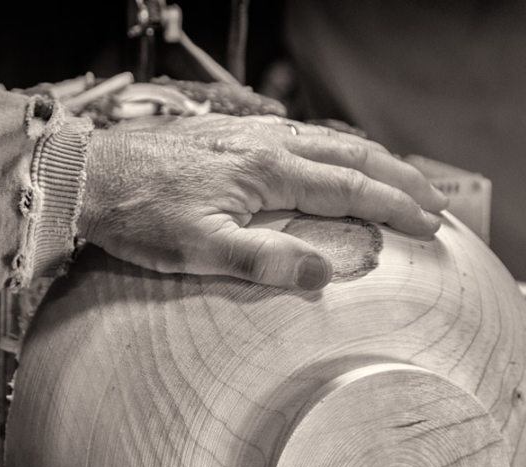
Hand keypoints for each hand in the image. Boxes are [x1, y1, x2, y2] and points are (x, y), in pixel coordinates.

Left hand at [78, 114, 447, 289]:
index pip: (350, 187)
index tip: (430, 224)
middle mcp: (266, 142)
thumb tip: (322, 272)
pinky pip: (300, 137)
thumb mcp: (198, 248)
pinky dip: (334, 150)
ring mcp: (249, 134)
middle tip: (435, 200)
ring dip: (370, 161)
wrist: (89, 176)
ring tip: (399, 178)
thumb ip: (261, 260)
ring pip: (328, 141)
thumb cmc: (139, 215)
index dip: (395, 206)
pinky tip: (330, 160)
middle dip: (399, 178)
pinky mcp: (230, 134)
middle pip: (351, 156)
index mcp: (268, 170)